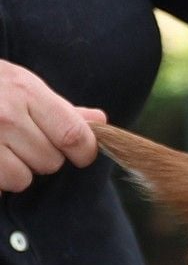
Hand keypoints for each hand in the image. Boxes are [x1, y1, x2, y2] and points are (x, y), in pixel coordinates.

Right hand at [0, 60, 105, 194]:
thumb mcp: (21, 85)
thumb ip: (61, 109)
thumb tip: (100, 120)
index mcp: (26, 92)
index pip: (74, 136)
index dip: (83, 152)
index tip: (79, 155)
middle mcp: (5, 115)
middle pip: (50, 162)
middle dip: (41, 158)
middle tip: (21, 142)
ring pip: (22, 179)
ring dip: (15, 172)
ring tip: (0, 150)